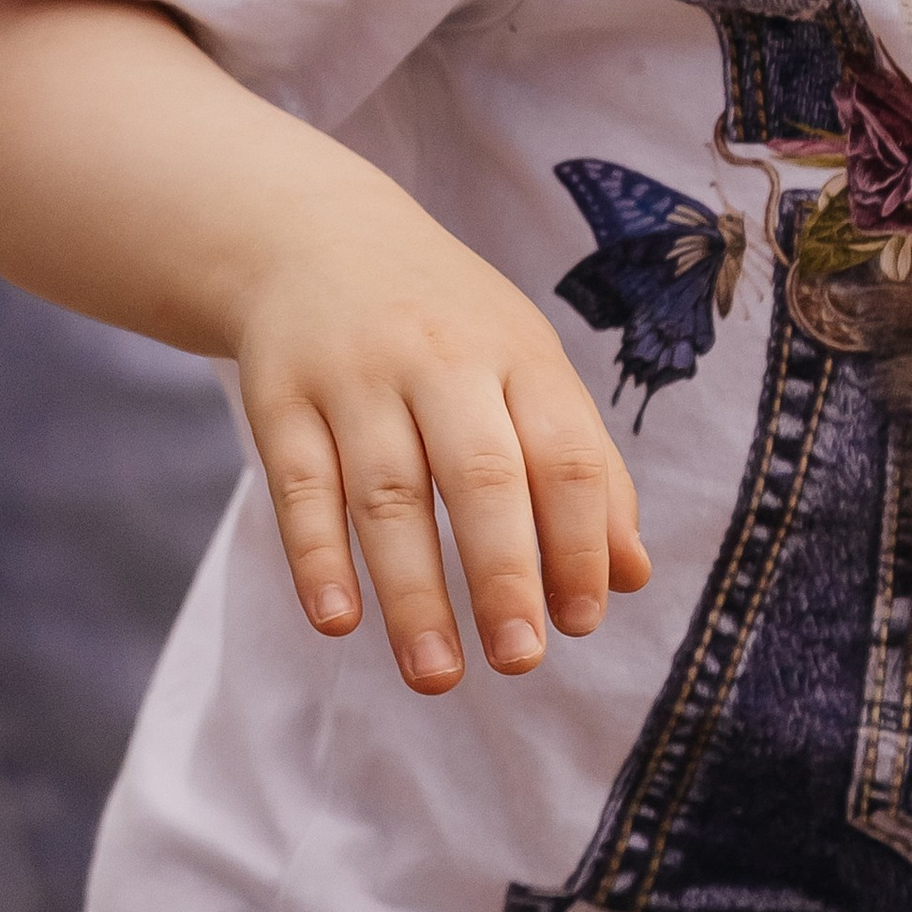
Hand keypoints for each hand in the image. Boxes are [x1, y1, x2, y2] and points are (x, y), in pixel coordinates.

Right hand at [235, 210, 650, 695]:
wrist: (314, 236)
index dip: (580, 539)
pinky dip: (317, 556)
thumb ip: (585, 469)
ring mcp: (356, 376)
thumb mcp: (527, 368)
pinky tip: (338, 620)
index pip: (564, 452)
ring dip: (412, 591)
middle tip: (521, 659)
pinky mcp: (280, 397)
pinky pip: (297, 486)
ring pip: (388, 492)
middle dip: (504, 572)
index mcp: (518, 354)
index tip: (582, 621)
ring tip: (437, 675)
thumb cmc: (447, 326)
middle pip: (481, 473)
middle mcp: (440, 358)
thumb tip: (631, 577)